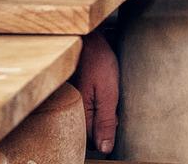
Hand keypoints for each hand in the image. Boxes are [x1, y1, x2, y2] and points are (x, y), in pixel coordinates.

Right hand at [74, 28, 118, 154]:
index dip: (107, 132)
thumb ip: (106, 121)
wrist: (89, 38)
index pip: (92, 139)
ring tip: (107, 94)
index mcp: (79, 112)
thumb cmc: (98, 61)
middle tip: (112, 105)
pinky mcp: (75, 94)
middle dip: (103, 124)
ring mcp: (72, 101)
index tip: (115, 118)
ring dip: (101, 113)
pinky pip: (87, 108)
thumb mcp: (109, 93)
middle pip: (89, 131)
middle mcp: (72, 109)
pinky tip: (102, 90)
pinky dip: (97, 104)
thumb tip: (105, 148)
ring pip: (89, 119)